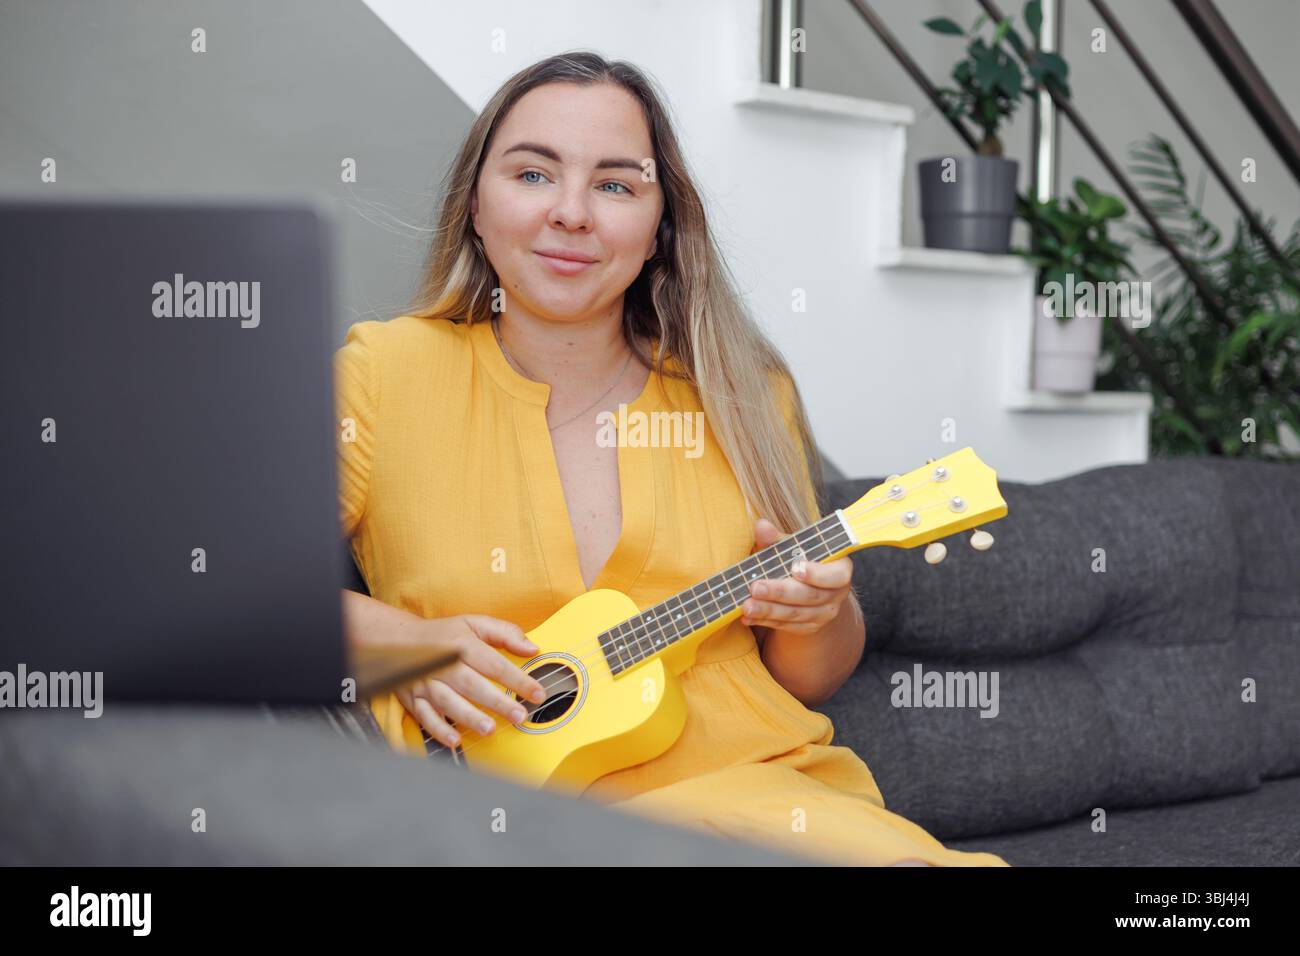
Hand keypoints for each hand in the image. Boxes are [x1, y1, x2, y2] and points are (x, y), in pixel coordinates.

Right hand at [395, 615, 546, 748]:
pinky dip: (438, 730)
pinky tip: (455, 740)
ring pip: (448, 701)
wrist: (399, 639)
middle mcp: (444, 664)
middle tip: (518, 715)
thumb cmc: (443, 634)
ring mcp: (427, 682)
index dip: (517, 679)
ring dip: (469, 717)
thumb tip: (532, 648)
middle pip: (472, 684)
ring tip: (489, 729)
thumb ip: (505, 633)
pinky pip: (425, 716)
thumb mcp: (474, 623)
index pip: (494, 664)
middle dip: (496, 701)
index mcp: (462, 645)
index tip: (537, 693)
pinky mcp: (413, 698)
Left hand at [740, 517, 853, 635]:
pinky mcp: (808, 628)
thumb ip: (777, 538)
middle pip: (809, 596)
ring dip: (768, 610)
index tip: (795, 568)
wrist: (807, 585)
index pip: (837, 575)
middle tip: (755, 587)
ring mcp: (823, 614)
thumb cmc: (798, 558)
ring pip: (795, 614)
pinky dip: (764, 621)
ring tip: (746, 605)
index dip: (817, 574)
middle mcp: (836, 594)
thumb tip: (762, 526)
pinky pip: (786, 626)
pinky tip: (746, 617)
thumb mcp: (790, 547)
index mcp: (839, 568)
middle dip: (780, 592)